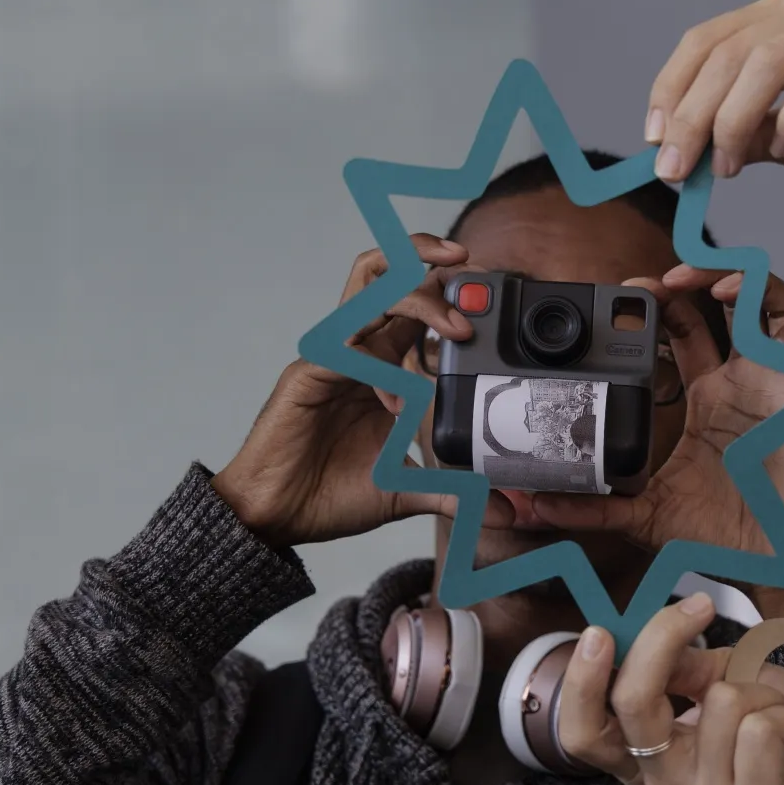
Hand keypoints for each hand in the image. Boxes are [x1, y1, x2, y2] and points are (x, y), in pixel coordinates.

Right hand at [213, 235, 475, 547]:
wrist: (278, 519)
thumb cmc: (330, 494)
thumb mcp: (407, 490)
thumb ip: (454, 491)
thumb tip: (505, 512)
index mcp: (380, 364)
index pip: (413, 303)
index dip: (448, 288)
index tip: (486, 296)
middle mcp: (357, 351)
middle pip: (388, 276)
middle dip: (431, 265)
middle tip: (472, 289)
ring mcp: (331, 359)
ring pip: (370, 294)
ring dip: (418, 298)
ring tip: (454, 326)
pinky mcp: (308, 376)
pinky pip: (349, 352)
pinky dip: (380, 369)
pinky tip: (395, 403)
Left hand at [531, 272, 783, 622]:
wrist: (772, 569)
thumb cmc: (722, 540)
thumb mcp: (642, 515)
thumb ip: (591, 507)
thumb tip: (533, 506)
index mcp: (708, 398)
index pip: (683, 330)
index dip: (659, 305)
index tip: (627, 297)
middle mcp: (743, 381)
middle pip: (724, 303)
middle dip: (692, 277)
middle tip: (653, 283)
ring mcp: (777, 383)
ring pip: (769, 304)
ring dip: (738, 279)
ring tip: (700, 282)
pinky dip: (778, 306)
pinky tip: (741, 305)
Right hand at [558, 594, 783, 784]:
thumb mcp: (728, 676)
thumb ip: (684, 668)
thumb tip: (644, 637)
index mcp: (646, 761)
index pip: (584, 734)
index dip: (582, 681)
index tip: (601, 631)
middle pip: (633, 706)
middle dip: (663, 642)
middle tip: (698, 607)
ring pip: (716, 704)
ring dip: (759, 690)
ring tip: (777, 714)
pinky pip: (758, 731)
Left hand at [645, 0, 783, 214]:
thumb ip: (744, 134)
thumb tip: (683, 152)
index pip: (708, 39)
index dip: (671, 87)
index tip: (652, 139)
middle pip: (728, 52)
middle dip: (691, 115)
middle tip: (674, 168)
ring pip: (765, 63)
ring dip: (733, 121)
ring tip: (724, 167)